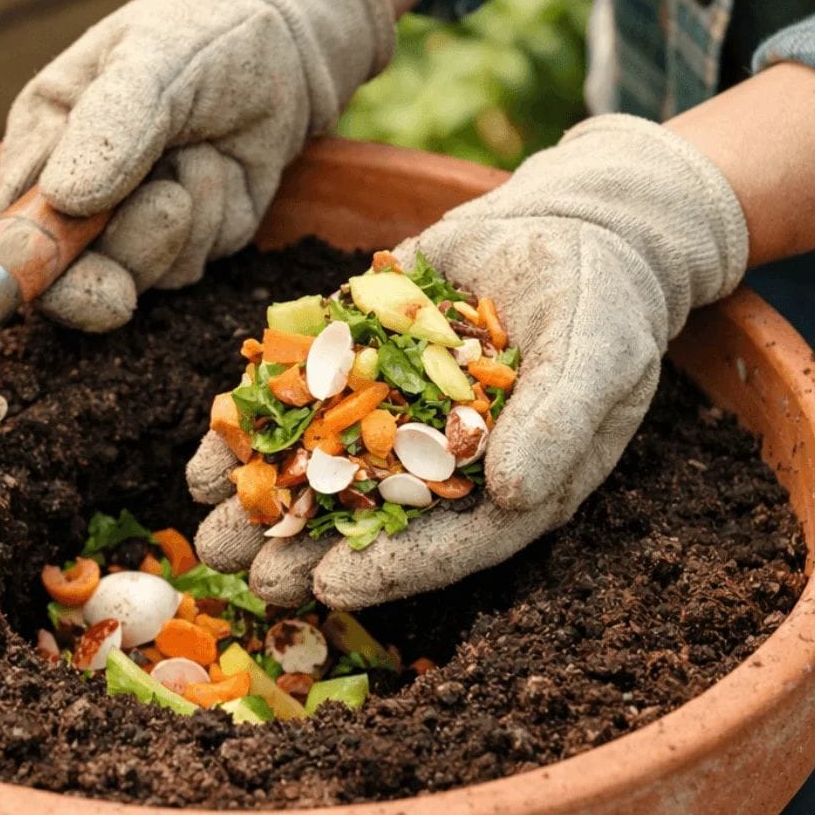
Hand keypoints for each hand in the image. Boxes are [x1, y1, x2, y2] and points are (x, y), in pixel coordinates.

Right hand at [0, 0, 392, 331]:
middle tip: (145, 246)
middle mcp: (78, 200)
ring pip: (139, 276)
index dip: (22, 266)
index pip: (9, 232)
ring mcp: (133, 228)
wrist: (279, 46)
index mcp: (42, 147)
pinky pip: (191, 265)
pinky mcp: (187, 245)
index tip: (56, 276)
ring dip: (177, 222)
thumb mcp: (149, 61)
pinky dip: (214, 221)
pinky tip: (223, 166)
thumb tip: (65, 199)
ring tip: (200, 150)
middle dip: (102, 280)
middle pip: (65, 283)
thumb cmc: (196, 37)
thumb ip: (109, 127)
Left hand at [188, 115, 748, 608]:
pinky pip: (304, 399)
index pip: (447, 542)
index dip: (388, 569)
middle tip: (243, 574)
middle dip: (306, 547)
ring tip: (208, 528)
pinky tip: (210, 450)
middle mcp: (444, 461)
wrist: (575, 226)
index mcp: (508, 485)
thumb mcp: (598, 355)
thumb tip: (515, 494)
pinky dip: (259, 423)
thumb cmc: (606, 300)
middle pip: (371, 518)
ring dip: (268, 498)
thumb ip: (558, 422)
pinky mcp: (363, 361)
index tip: (326, 588)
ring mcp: (398, 413)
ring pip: (324, 466)